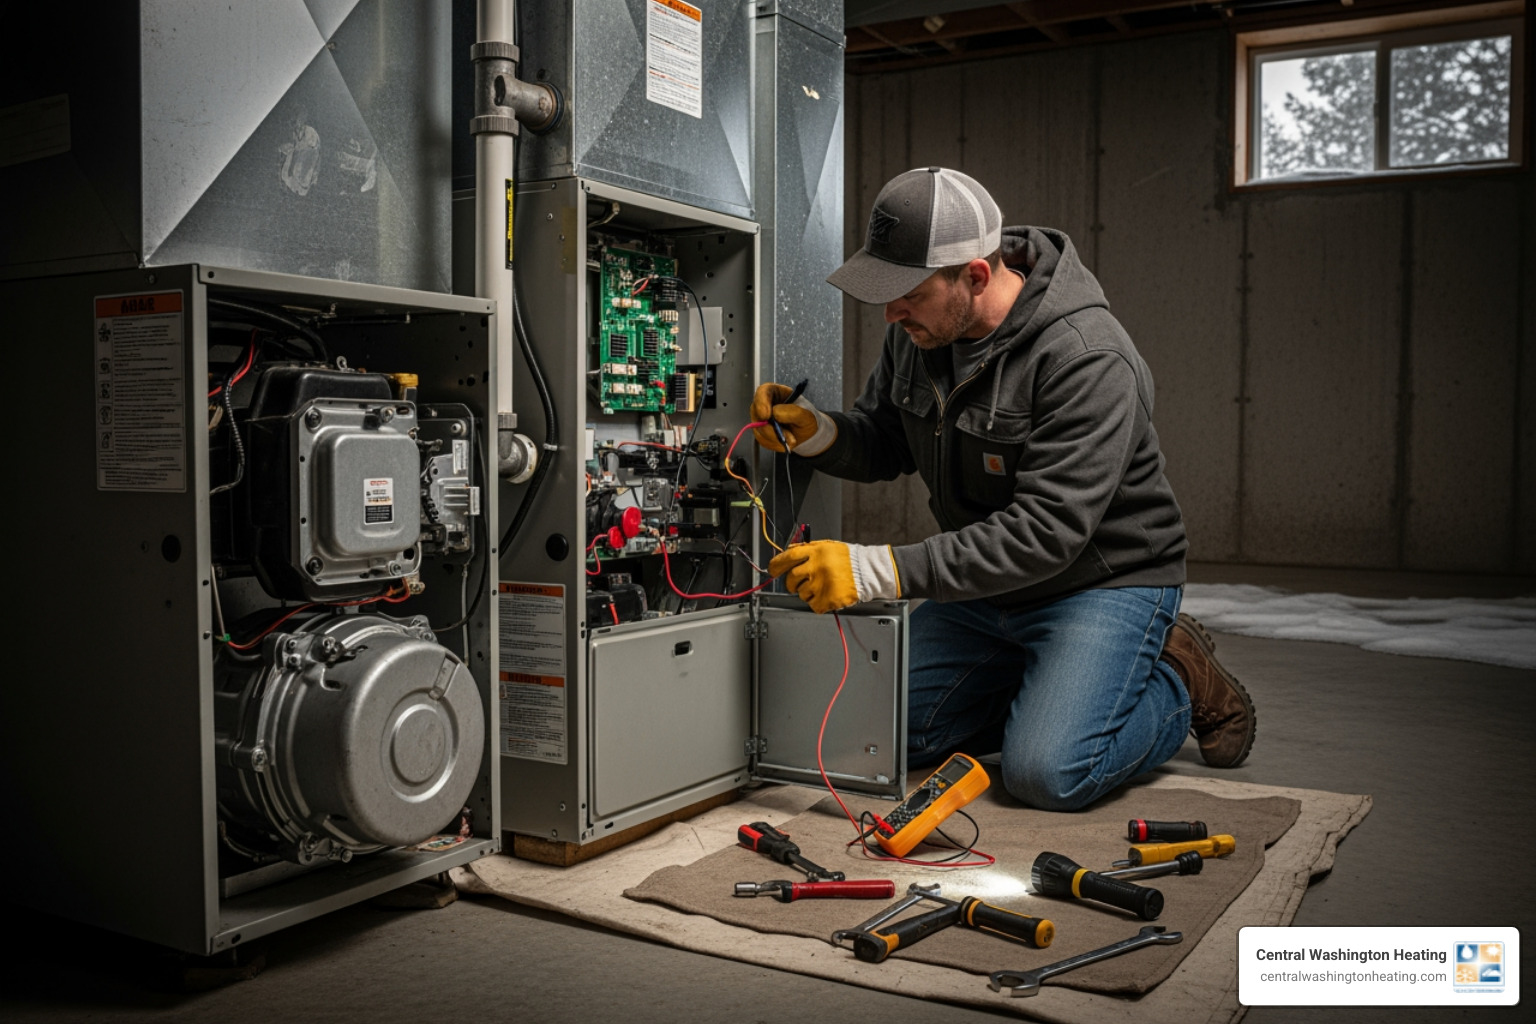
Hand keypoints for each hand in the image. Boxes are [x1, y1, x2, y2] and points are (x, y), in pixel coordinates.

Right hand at [750, 382, 835, 455]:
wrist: (806, 432)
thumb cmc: (806, 418)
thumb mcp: (806, 414)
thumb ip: (793, 412)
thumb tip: (775, 413)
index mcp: (775, 393)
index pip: (762, 391)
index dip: (761, 402)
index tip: (766, 415)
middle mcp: (764, 404)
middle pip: (757, 413)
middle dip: (770, 428)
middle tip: (787, 436)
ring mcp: (760, 419)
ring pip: (759, 430)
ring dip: (775, 439)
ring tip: (791, 440)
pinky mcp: (761, 432)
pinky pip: (763, 440)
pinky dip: (775, 444)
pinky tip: (785, 443)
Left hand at [768, 541, 900, 614]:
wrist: (868, 572)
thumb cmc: (848, 559)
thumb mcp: (827, 546)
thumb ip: (807, 548)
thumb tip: (788, 549)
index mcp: (815, 553)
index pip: (787, 557)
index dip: (776, 565)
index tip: (773, 570)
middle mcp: (816, 568)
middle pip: (791, 579)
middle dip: (792, 583)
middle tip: (799, 583)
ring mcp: (821, 585)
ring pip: (801, 594)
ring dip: (807, 592)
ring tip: (822, 586)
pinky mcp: (827, 600)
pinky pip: (812, 605)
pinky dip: (817, 603)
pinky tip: (826, 595)